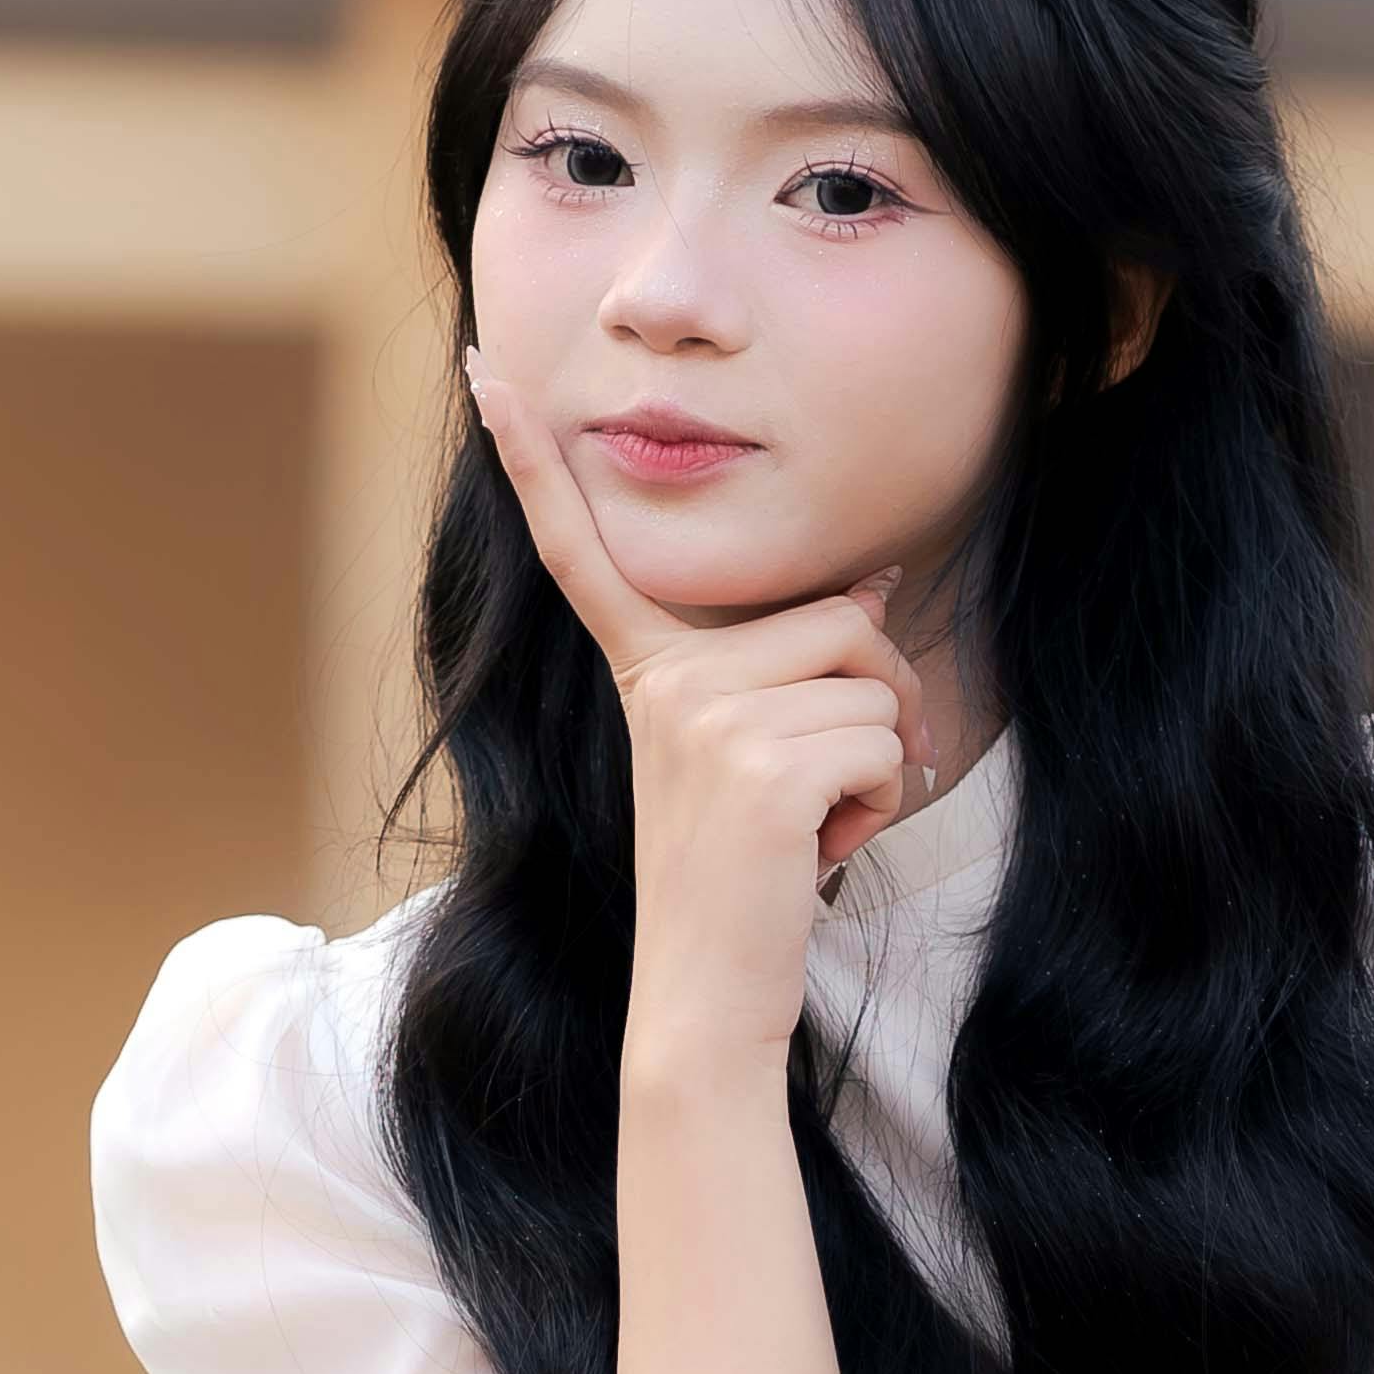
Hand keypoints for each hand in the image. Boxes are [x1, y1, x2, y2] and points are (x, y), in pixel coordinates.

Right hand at [467, 350, 934, 1072]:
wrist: (705, 998)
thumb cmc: (741, 886)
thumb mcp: (753, 761)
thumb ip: (791, 673)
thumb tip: (874, 588)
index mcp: (647, 676)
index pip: (583, 555)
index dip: (536, 462)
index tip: (489, 375)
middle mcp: (665, 685)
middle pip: (841, 619)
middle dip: (875, 699)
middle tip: (824, 788)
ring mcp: (708, 722)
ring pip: (877, 685)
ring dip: (881, 766)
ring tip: (814, 827)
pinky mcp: (761, 769)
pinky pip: (884, 743)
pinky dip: (882, 805)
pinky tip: (819, 853)